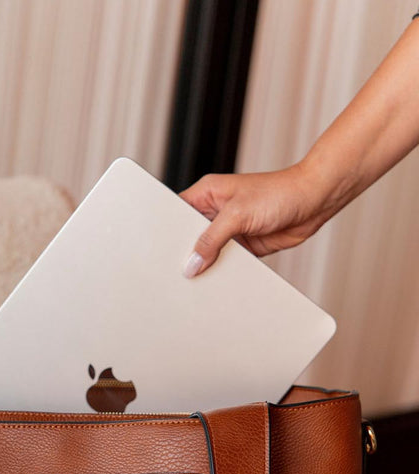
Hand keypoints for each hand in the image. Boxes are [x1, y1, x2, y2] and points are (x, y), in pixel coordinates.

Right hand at [178, 162, 336, 276]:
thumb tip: (192, 263)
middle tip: (175, 272)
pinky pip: (224, 263)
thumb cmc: (280, 192)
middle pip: (189, 237)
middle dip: (185, 253)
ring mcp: (228, 230)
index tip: (159, 253)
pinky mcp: (242, 246)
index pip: (176, 213)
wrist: (313, 202)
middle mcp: (215, 212)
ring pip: (206, 253)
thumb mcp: (238, 214)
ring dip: (204, 265)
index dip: (167, 233)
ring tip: (193, 281)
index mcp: (207, 194)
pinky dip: (221, 272)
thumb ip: (212, 239)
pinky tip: (215, 281)